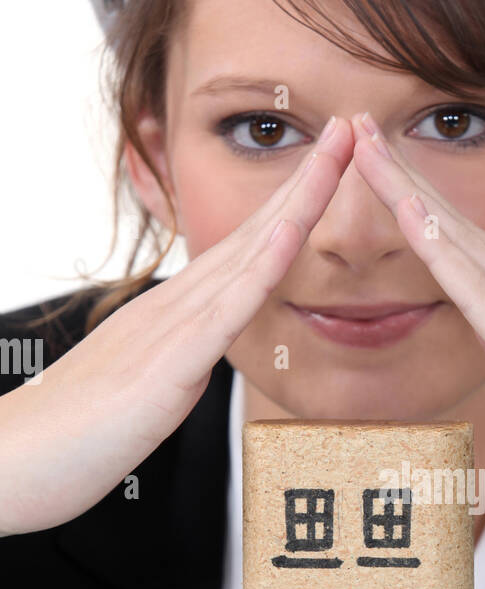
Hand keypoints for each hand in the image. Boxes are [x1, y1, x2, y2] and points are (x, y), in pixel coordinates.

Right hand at [0, 118, 354, 535]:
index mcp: (172, 315)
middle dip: (305, 180)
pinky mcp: (169, 363)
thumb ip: (175, 369)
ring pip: (248, 252)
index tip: (327, 169)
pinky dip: (264, 266)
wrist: (15, 460)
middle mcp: (174, 306)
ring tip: (338, 149)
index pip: (242, 250)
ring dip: (299, 200)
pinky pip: (226, 308)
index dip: (287, 206)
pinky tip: (294, 232)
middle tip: (347, 127)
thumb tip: (196, 361)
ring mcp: (170, 327)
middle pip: (252, 232)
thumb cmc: (74, 436)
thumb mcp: (143, 393)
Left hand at [350, 112, 484, 537]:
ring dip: (408, 192)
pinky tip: (405, 211)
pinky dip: (436, 248)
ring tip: (366, 145)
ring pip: (461, 243)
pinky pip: (476, 290)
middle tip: (360, 129)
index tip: (386, 177)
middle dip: (406, 178)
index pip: (471, 257)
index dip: (426, 213)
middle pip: (460, 230)